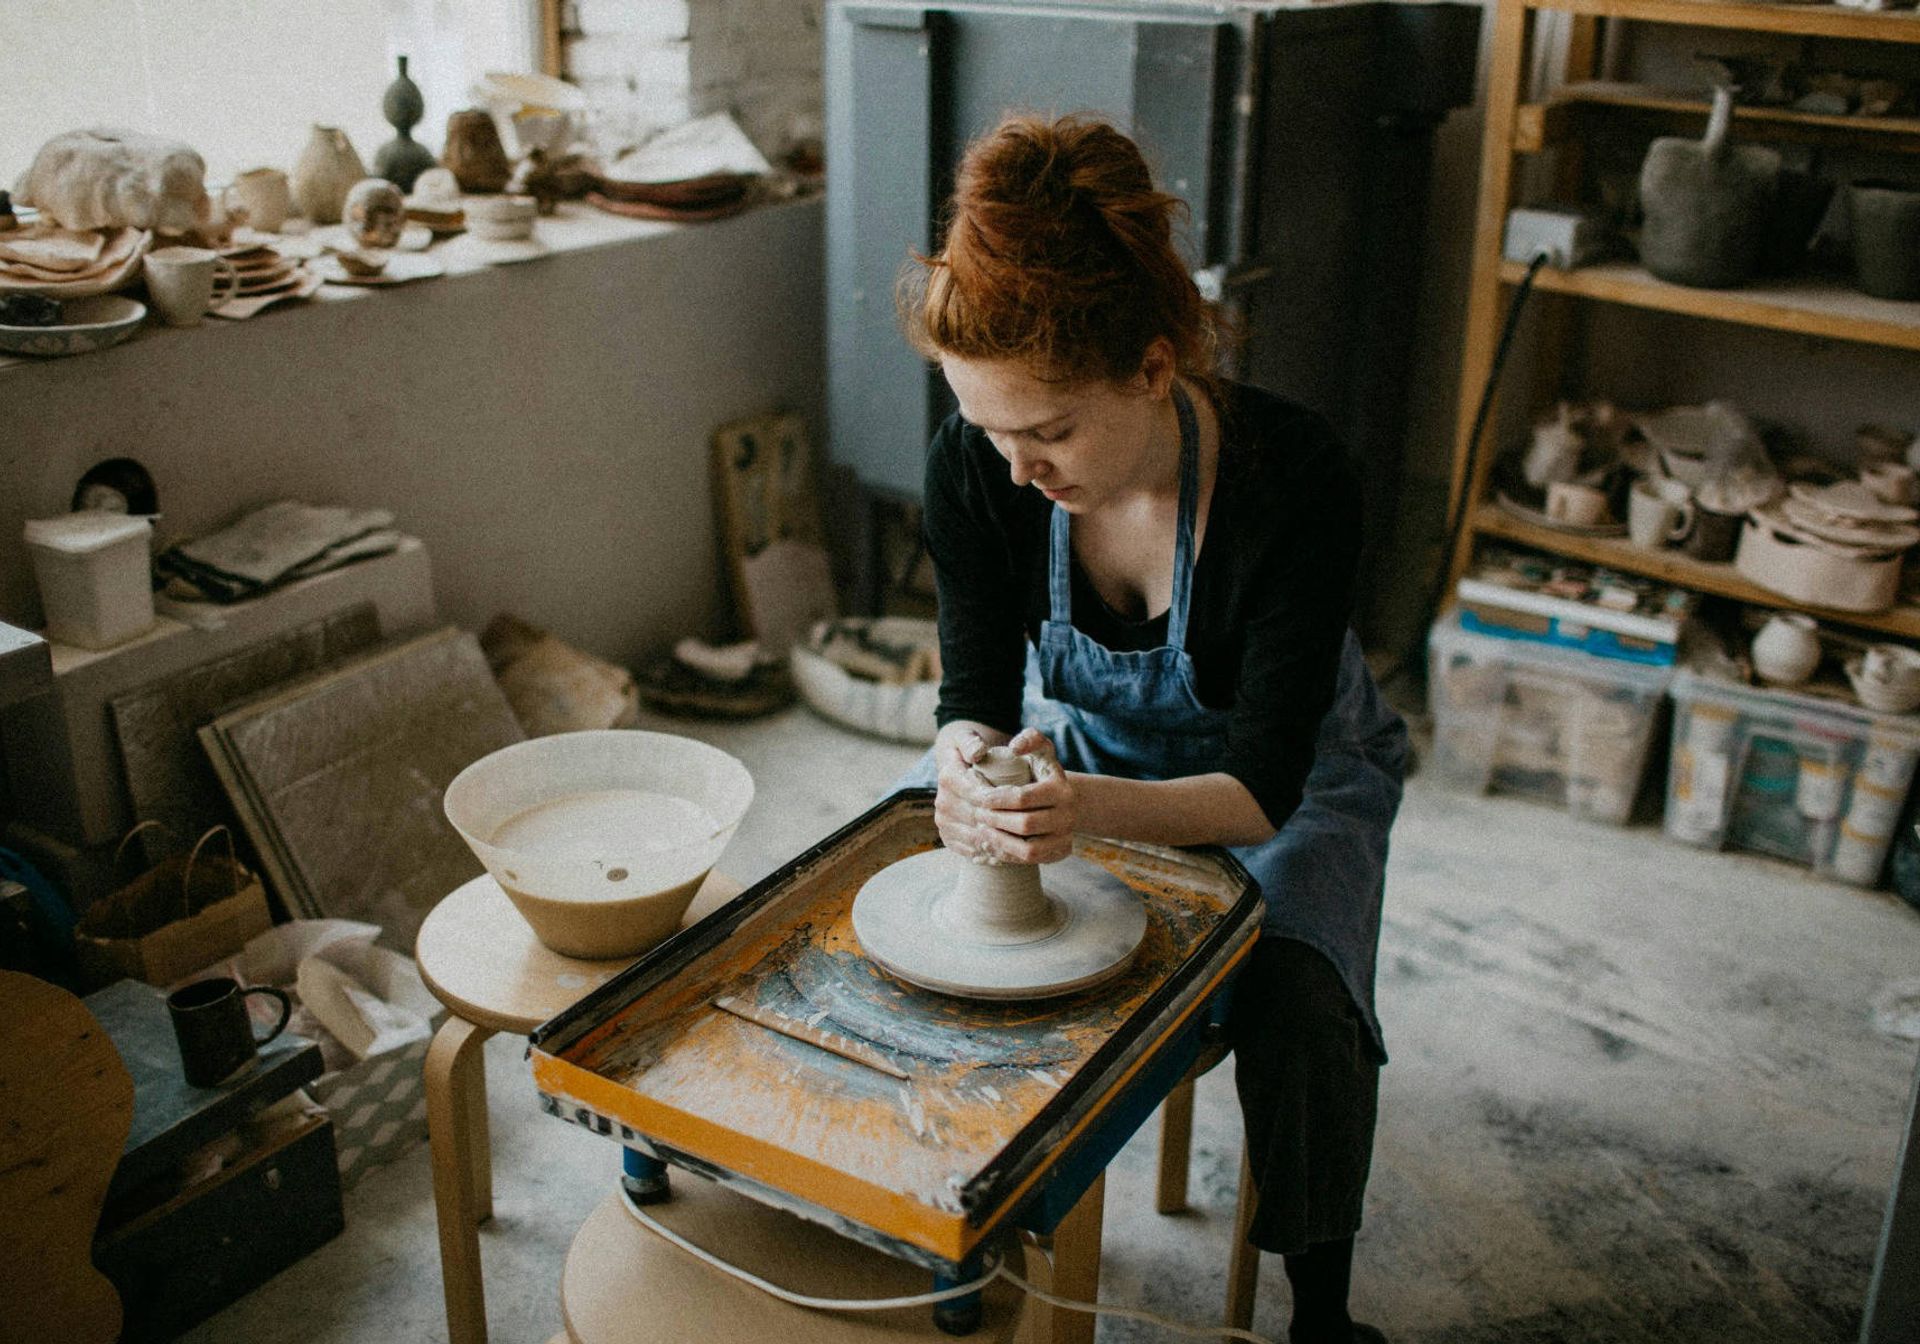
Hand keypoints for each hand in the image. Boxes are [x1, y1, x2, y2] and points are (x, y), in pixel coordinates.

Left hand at [933, 727, 1077, 863]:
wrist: (1068, 801)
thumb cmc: (1045, 772)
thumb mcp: (1042, 750)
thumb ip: (1031, 739)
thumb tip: (1015, 747)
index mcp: (1062, 790)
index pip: (1023, 797)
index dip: (997, 799)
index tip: (980, 797)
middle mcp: (1068, 816)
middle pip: (1025, 825)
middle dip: (996, 820)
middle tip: (976, 815)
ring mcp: (1065, 838)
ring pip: (1029, 849)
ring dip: (1001, 841)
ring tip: (982, 830)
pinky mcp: (1059, 853)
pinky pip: (1031, 861)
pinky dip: (1009, 854)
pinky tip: (993, 843)